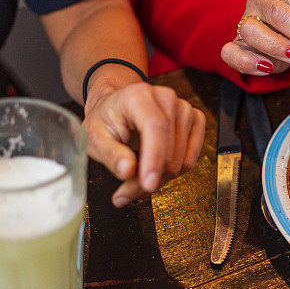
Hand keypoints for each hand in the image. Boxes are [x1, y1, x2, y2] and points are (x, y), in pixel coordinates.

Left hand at [83, 74, 205, 206]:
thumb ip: (110, 154)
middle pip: (169, 152)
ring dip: (158, 179)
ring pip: (181, 162)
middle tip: (124, 192)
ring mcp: (184, 109)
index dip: (154, 158)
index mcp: (139, 96)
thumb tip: (128, 170)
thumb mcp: (94, 138)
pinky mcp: (195, 121)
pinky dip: (172, 174)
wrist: (118, 107)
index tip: (148, 184)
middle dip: (148, 180)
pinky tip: (153, 170)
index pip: (155, 128)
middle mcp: (166, 99)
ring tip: (135, 178)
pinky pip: (189, 160)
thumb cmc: (106, 120)